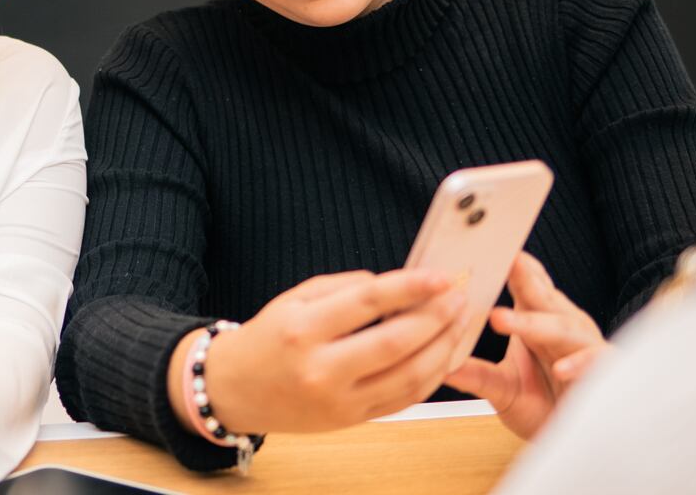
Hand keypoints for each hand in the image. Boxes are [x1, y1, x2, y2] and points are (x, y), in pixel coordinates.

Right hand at [173, 269, 467, 434]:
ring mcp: (339, 400)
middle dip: (436, 318)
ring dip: (443, 348)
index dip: (410, 287)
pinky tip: (443, 355)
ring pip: (408, 376)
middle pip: (394, 342)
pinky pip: (403, 399)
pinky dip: (430, 377)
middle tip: (458, 298)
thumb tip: (392, 284)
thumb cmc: (266, 339)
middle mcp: (321, 368)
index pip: (367, 302)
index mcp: (303, 328)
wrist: (236, 390)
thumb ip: (342, 288)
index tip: (440, 276)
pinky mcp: (352, 419)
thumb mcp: (293, 299)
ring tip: (458, 323)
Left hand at [444, 252, 606, 438]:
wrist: (571, 438)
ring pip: (562, 327)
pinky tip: (561, 368)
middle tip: (502, 262)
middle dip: (523, 278)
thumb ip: (475, 373)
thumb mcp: (500, 387)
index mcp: (538, 316)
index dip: (510, 265)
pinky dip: (580, 363)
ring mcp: (585, 345)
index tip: (485, 248)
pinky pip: (596, 361)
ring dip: (533, 323)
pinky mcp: (604, 371)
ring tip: (500, 319)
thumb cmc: (538, 402)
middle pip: (542, 296)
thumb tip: (439, 363)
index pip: (526, 282)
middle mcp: (563, 324)